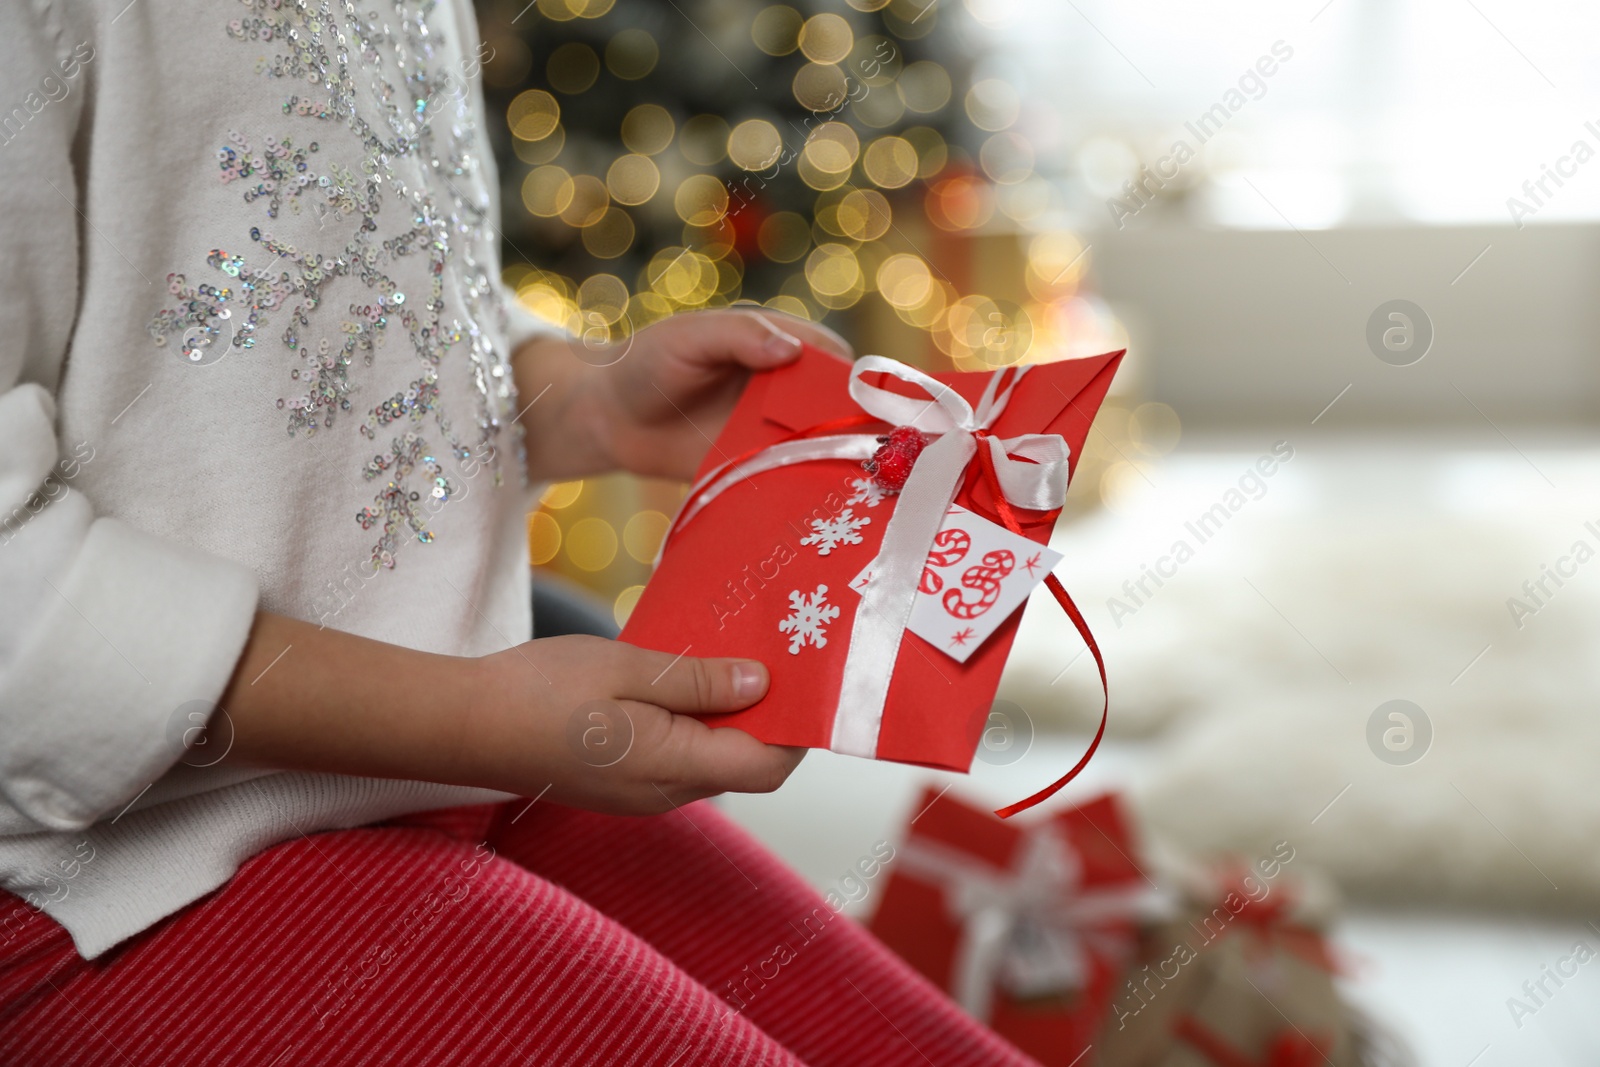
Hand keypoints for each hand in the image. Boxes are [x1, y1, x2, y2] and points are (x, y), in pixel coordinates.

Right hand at [219, 613, 802, 820]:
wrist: (461, 724)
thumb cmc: (537, 693)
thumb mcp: (628, 669)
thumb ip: (699, 681)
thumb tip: (762, 682)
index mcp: (675, 768)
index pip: (768, 766)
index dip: (798, 727)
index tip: (806, 676)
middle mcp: (665, 793)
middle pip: (744, 764)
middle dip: (766, 713)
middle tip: (769, 650)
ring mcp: (640, 793)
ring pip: (710, 758)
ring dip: (726, 712)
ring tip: (726, 652)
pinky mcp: (619, 781)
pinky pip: (676, 754)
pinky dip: (691, 719)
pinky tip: (680, 675)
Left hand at [589, 309, 852, 480]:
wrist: (608, 418)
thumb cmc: (647, 363)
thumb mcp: (690, 338)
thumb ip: (740, 336)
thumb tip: (792, 351)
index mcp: (779, 345)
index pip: (833, 359)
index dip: (854, 381)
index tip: (867, 407)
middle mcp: (785, 390)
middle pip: (837, 409)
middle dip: (855, 430)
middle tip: (871, 457)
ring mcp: (772, 432)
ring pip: (821, 447)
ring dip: (836, 465)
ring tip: (854, 488)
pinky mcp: (756, 467)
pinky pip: (788, 479)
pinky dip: (803, 491)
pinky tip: (816, 510)